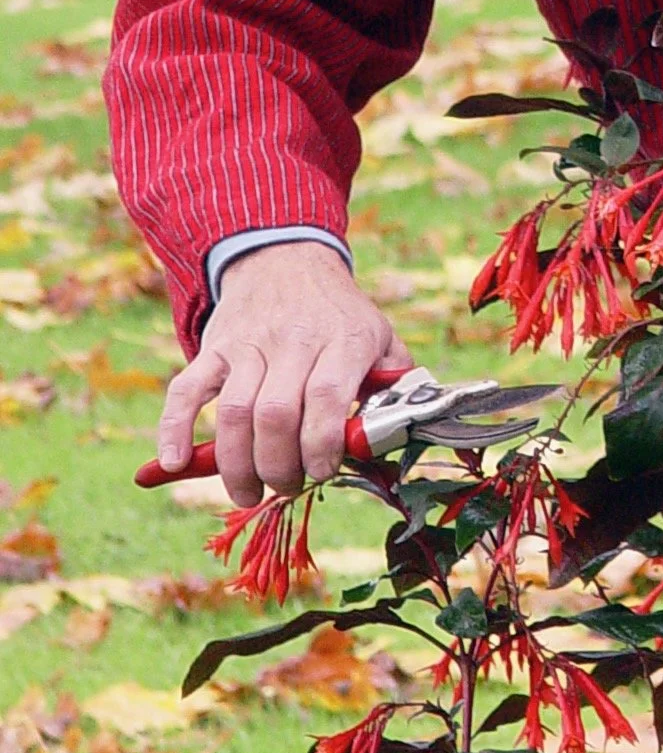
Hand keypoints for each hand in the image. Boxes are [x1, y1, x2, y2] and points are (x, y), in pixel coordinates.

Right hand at [155, 242, 403, 505]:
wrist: (286, 260)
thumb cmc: (341, 316)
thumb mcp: (381, 338)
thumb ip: (395, 386)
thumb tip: (399, 435)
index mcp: (343, 340)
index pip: (326, 397)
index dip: (321, 444)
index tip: (322, 472)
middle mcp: (294, 339)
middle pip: (276, 413)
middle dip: (279, 465)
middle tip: (286, 486)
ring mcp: (248, 343)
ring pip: (235, 411)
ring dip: (237, 464)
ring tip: (248, 492)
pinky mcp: (213, 348)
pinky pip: (185, 390)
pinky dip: (174, 428)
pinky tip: (176, 463)